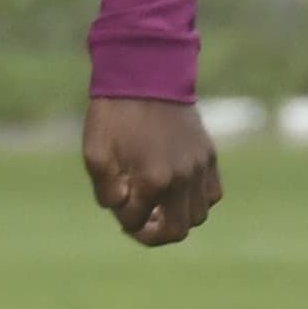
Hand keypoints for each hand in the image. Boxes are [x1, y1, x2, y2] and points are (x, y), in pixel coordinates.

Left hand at [84, 96, 220, 246]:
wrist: (145, 73)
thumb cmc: (114, 113)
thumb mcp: (95, 153)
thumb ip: (106, 191)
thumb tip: (123, 208)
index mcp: (153, 180)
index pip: (136, 223)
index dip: (123, 220)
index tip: (117, 206)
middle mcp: (182, 179)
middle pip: (176, 231)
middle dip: (154, 234)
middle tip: (141, 224)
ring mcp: (199, 167)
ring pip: (198, 216)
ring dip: (178, 218)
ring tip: (160, 207)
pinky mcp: (209, 155)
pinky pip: (212, 194)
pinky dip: (197, 201)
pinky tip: (179, 190)